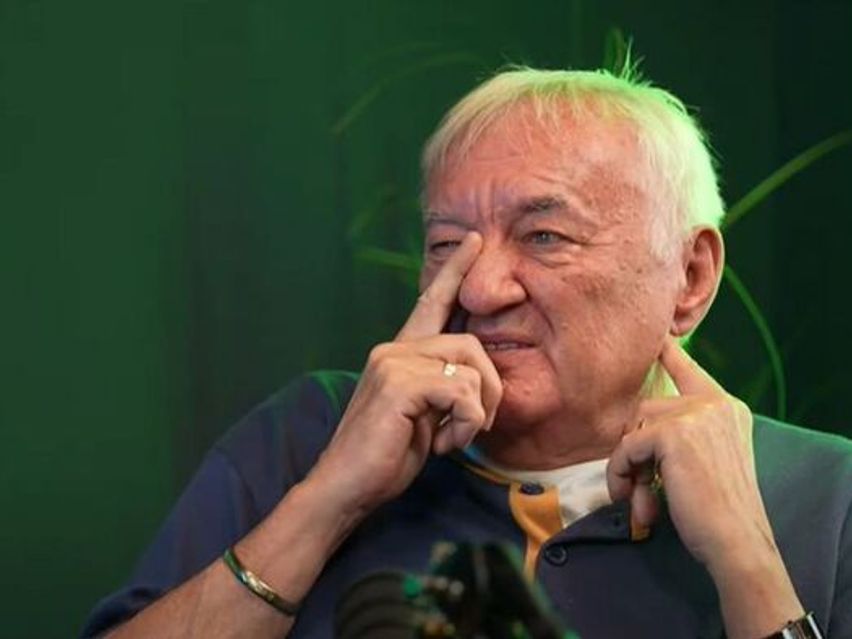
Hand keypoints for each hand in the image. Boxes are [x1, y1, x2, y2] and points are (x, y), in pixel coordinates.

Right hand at [308, 232, 502, 514]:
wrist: (346, 487)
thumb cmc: (385, 456)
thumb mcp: (423, 415)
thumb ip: (443, 387)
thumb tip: (478, 377)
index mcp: (400, 353)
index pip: (431, 302)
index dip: (455, 272)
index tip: (473, 241)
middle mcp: (394, 348)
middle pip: (471, 344)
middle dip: (489, 390)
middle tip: (474, 425)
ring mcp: (393, 362)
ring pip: (471, 367)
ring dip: (476, 412)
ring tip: (453, 437)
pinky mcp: (398, 383)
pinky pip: (462, 391)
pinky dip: (465, 424)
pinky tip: (443, 444)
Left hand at [607, 336, 776, 568]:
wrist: (736, 539)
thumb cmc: (719, 511)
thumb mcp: (706, 461)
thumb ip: (681, 436)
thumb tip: (632, 433)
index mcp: (727, 408)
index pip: (689, 370)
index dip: (669, 353)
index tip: (657, 336)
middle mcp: (714, 403)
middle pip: (646, 408)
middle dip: (633, 448)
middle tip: (637, 487)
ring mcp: (696, 414)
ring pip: (633, 428)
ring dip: (625, 465)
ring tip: (637, 497)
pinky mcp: (674, 432)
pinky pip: (626, 446)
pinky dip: (621, 473)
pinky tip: (635, 498)